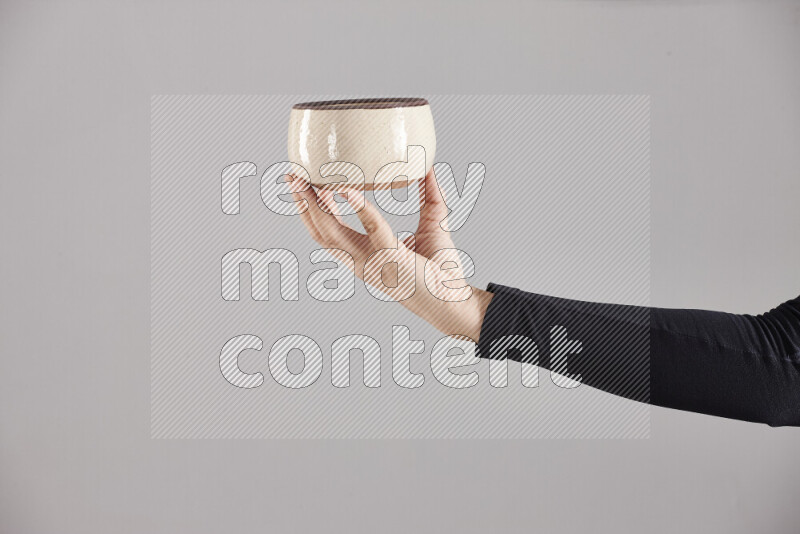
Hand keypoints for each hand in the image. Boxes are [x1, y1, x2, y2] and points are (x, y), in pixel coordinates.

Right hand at [291, 169, 492, 340]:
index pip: (328, 233)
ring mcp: (374, 264)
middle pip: (321, 232)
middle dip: (303, 205)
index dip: (312, 209)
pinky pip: (374, 231)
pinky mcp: (394, 261)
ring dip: (317, 206)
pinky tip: (349, 190)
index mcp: (364, 256)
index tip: (304, 183)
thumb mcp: (433, 225)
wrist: (457, 303)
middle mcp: (362, 263)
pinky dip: (360, 210)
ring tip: (308, 180)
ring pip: (334, 234)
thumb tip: (429, 168)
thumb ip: (430, 197)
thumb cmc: (442, 272)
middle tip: (292, 177)